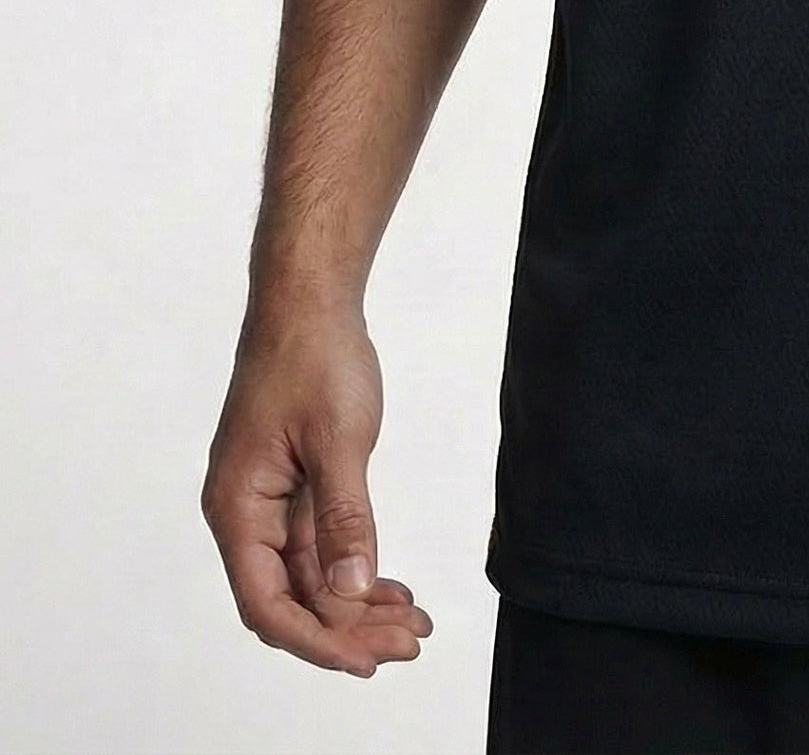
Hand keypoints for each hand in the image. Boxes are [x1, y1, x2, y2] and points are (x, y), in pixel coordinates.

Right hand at [202, 312, 432, 675]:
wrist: (310, 303)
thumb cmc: (313, 359)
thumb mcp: (338, 440)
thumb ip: (344, 517)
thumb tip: (351, 587)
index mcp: (238, 509)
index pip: (268, 604)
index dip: (316, 640)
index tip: (367, 662)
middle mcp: (246, 514)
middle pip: (292, 598)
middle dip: (349, 628)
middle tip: (409, 644)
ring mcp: (271, 501)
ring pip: (312, 575)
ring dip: (358, 603)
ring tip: (412, 625)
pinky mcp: (296, 485)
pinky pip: (322, 544)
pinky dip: (357, 567)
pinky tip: (393, 588)